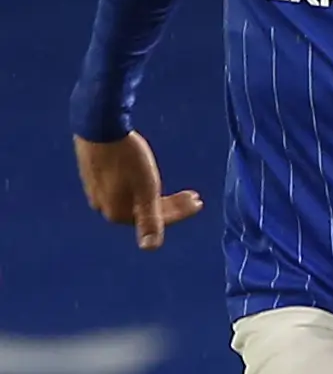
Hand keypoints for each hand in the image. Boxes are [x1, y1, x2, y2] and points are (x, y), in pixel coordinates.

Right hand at [74, 133, 204, 249]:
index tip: (198, 200)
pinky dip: (141, 186)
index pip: (157, 220)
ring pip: (135, 198)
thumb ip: (150, 220)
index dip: (180, 212)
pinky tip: (148, 177)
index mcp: (117, 214)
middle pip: (145, 210)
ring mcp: (96, 192)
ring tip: (175, 187)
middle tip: (193, 195)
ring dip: (159, 195)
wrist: (100, 126)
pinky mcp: (93, 175)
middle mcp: (104, 207)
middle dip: (172, 204)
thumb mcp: (146, 189)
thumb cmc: (127, 158)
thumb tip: (149, 248)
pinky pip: (123, 188)